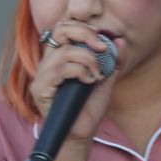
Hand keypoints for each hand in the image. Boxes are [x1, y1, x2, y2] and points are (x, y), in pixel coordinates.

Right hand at [30, 20, 123, 142]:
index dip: (83, 27)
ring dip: (88, 60)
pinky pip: (60, 69)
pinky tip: (88, 82)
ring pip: (65, 51)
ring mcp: (42, 75)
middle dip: (85, 33)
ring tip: (97, 75)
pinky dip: (79, 72)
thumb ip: (112, 60)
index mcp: (60, 56)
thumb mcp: (106, 79)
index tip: (101, 39)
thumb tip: (119, 41)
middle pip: (60, 29)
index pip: (64, 27)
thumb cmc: (89, 107)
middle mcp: (48, 61)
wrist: (82, 133)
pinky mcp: (41, 89)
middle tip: (101, 48)